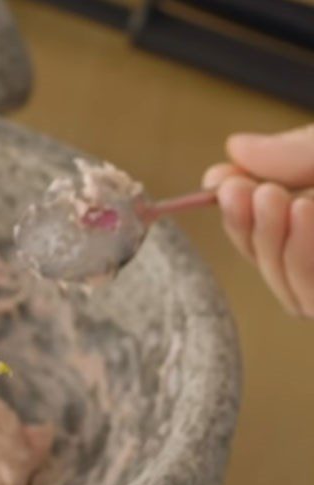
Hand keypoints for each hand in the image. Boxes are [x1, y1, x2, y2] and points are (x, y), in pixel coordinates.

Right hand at [202, 124, 313, 316]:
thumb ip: (298, 150)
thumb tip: (235, 148)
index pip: (269, 236)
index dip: (239, 215)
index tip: (218, 182)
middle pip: (273, 265)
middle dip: (248, 228)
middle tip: (237, 190)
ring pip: (291, 290)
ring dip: (270, 242)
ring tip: (270, 195)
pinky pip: (312, 299)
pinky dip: (301, 258)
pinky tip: (303, 213)